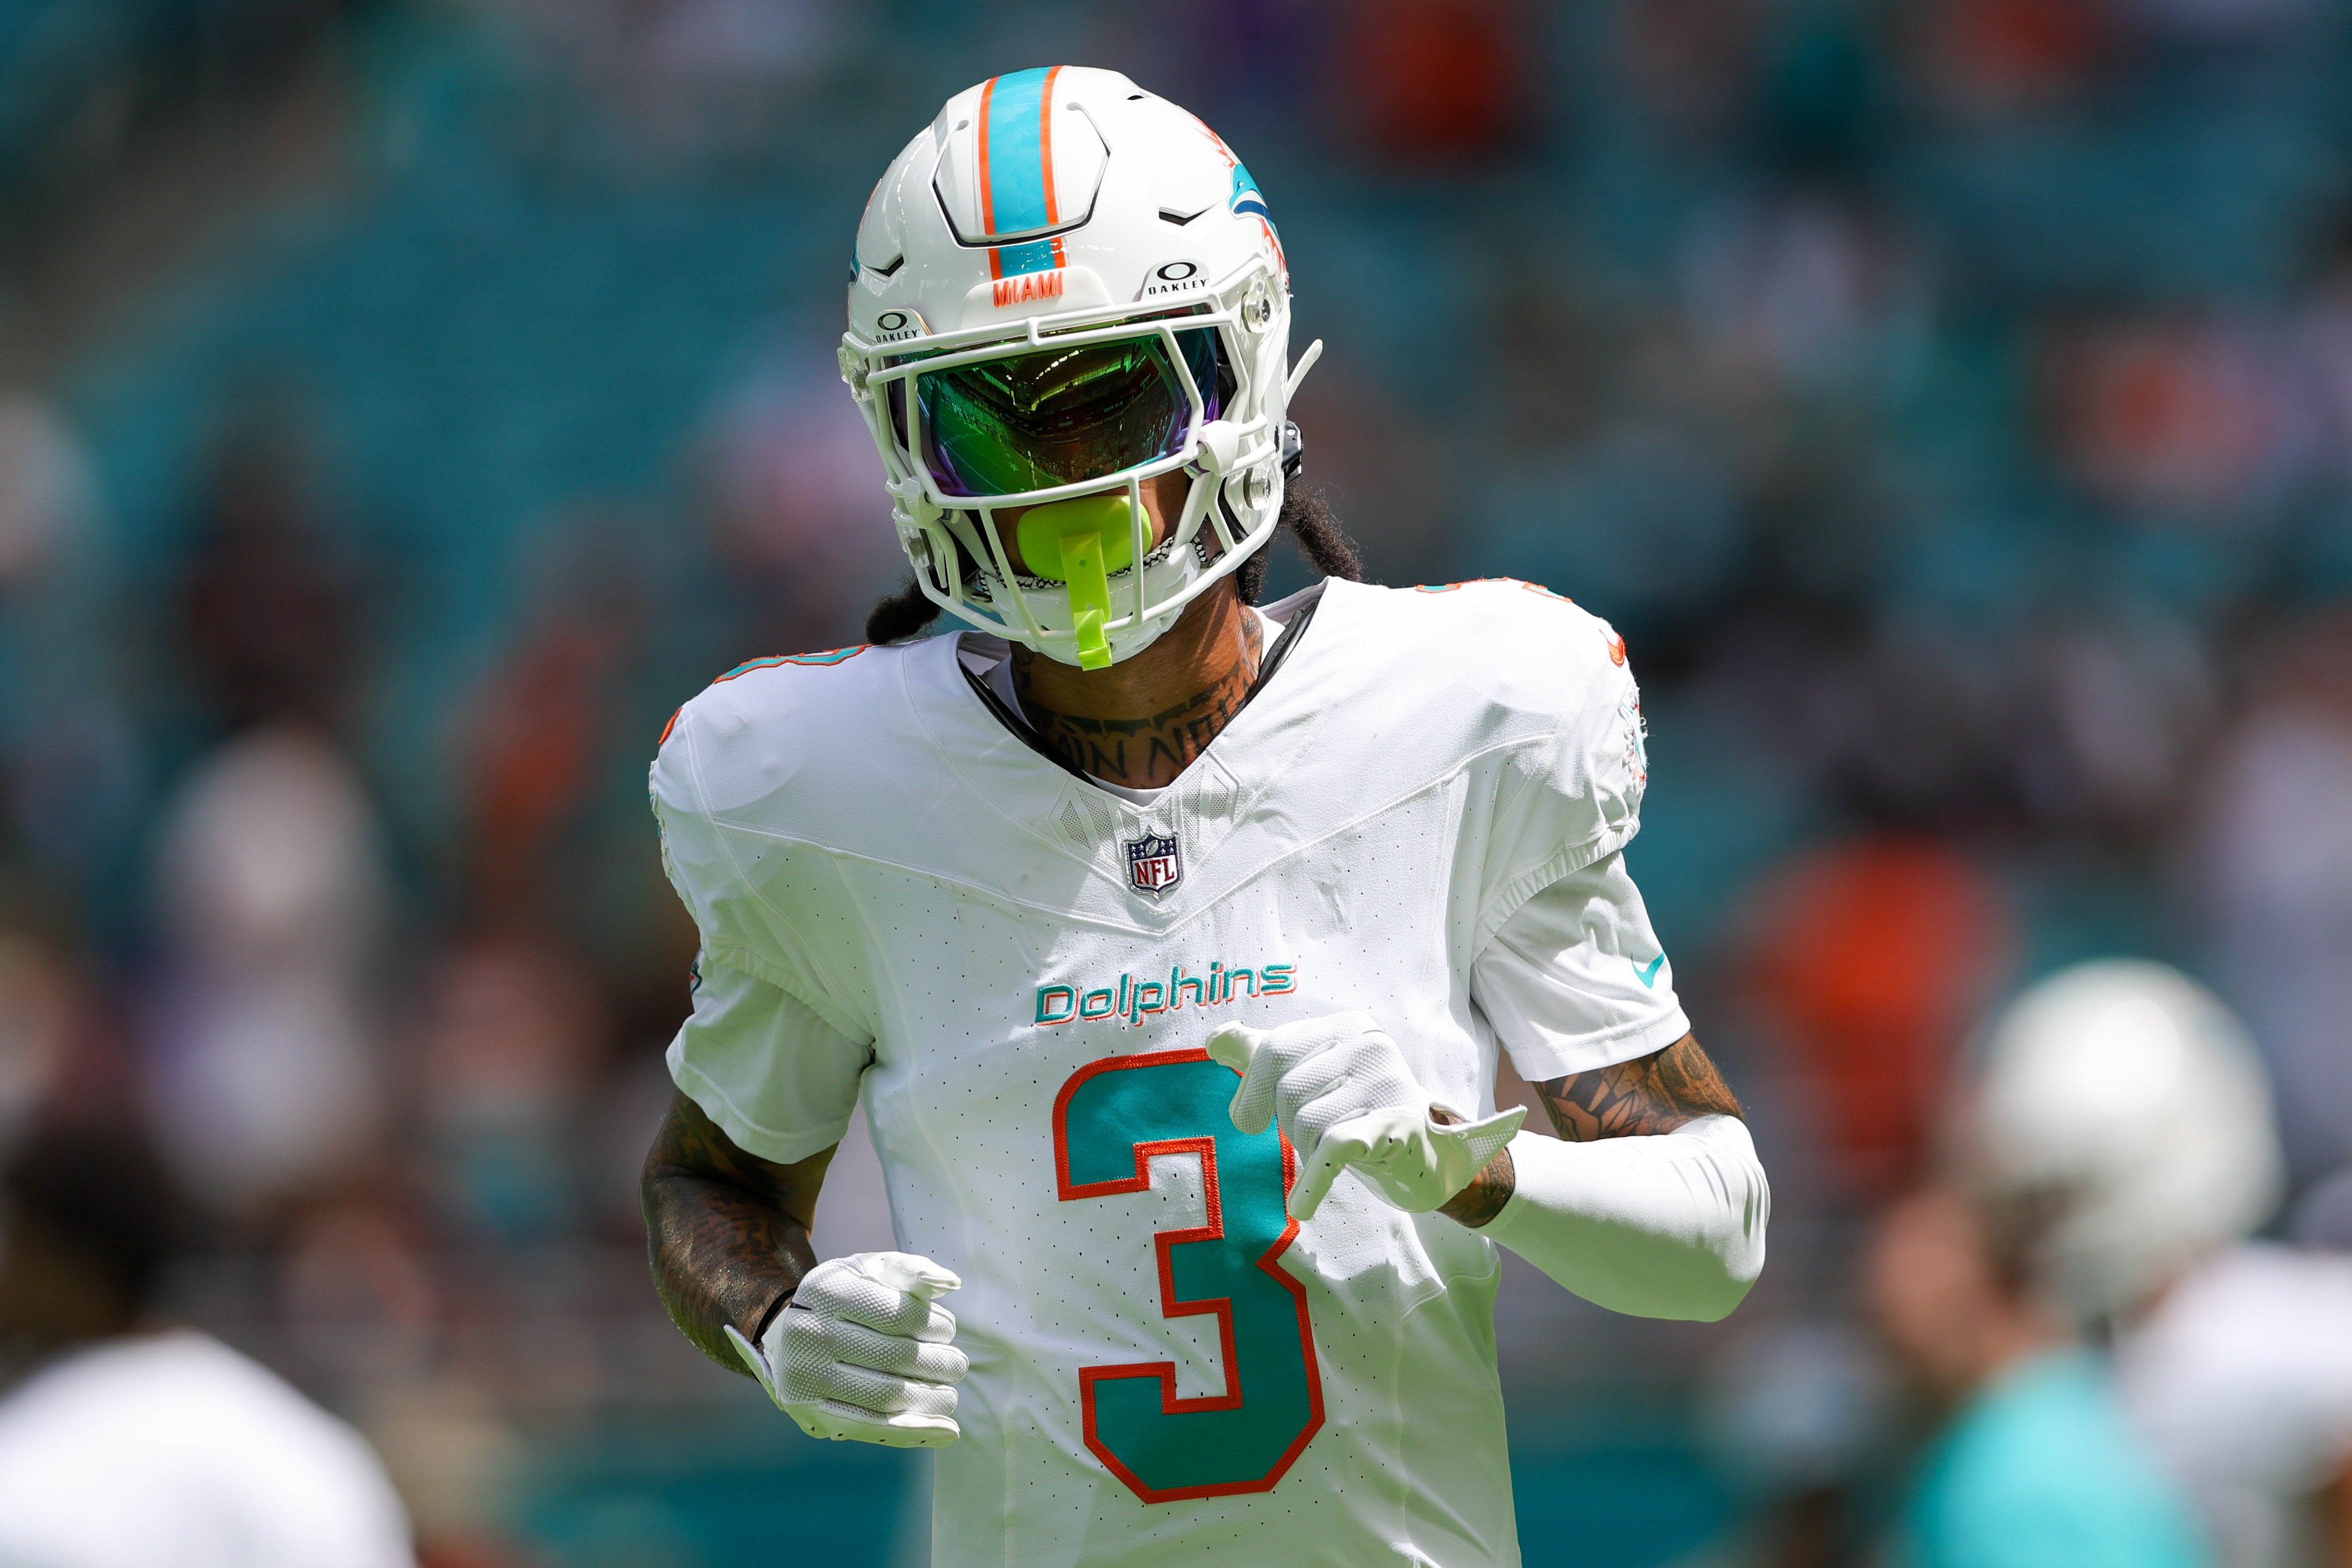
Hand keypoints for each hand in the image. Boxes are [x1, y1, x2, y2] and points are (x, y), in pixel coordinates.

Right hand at [724, 1250, 967, 1447]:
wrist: (786, 1334)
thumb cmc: (845, 1296)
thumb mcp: (870, 1270)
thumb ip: (911, 1270)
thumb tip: (950, 1283)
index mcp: (827, 1291)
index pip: (896, 1315)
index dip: (933, 1325)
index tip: (948, 1330)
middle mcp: (809, 1335)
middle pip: (892, 1358)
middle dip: (937, 1365)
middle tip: (957, 1365)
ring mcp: (806, 1380)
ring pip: (884, 1398)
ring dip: (930, 1400)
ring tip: (950, 1394)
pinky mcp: (812, 1416)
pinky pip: (872, 1429)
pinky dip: (913, 1432)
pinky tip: (945, 1430)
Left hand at [1206, 1012, 1521, 1221]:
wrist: (1420, 1157)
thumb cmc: (1352, 1111)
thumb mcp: (1308, 1075)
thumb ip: (1260, 1054)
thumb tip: (1213, 1039)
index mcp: (1346, 1026)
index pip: (1272, 1051)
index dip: (1251, 1093)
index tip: (1249, 1120)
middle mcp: (1371, 1044)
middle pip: (1287, 1092)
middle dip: (1288, 1125)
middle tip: (1316, 1136)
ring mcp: (1389, 1084)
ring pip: (1306, 1126)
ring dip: (1308, 1151)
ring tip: (1337, 1150)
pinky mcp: (1397, 1128)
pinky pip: (1335, 1148)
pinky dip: (1313, 1182)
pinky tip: (1301, 1208)